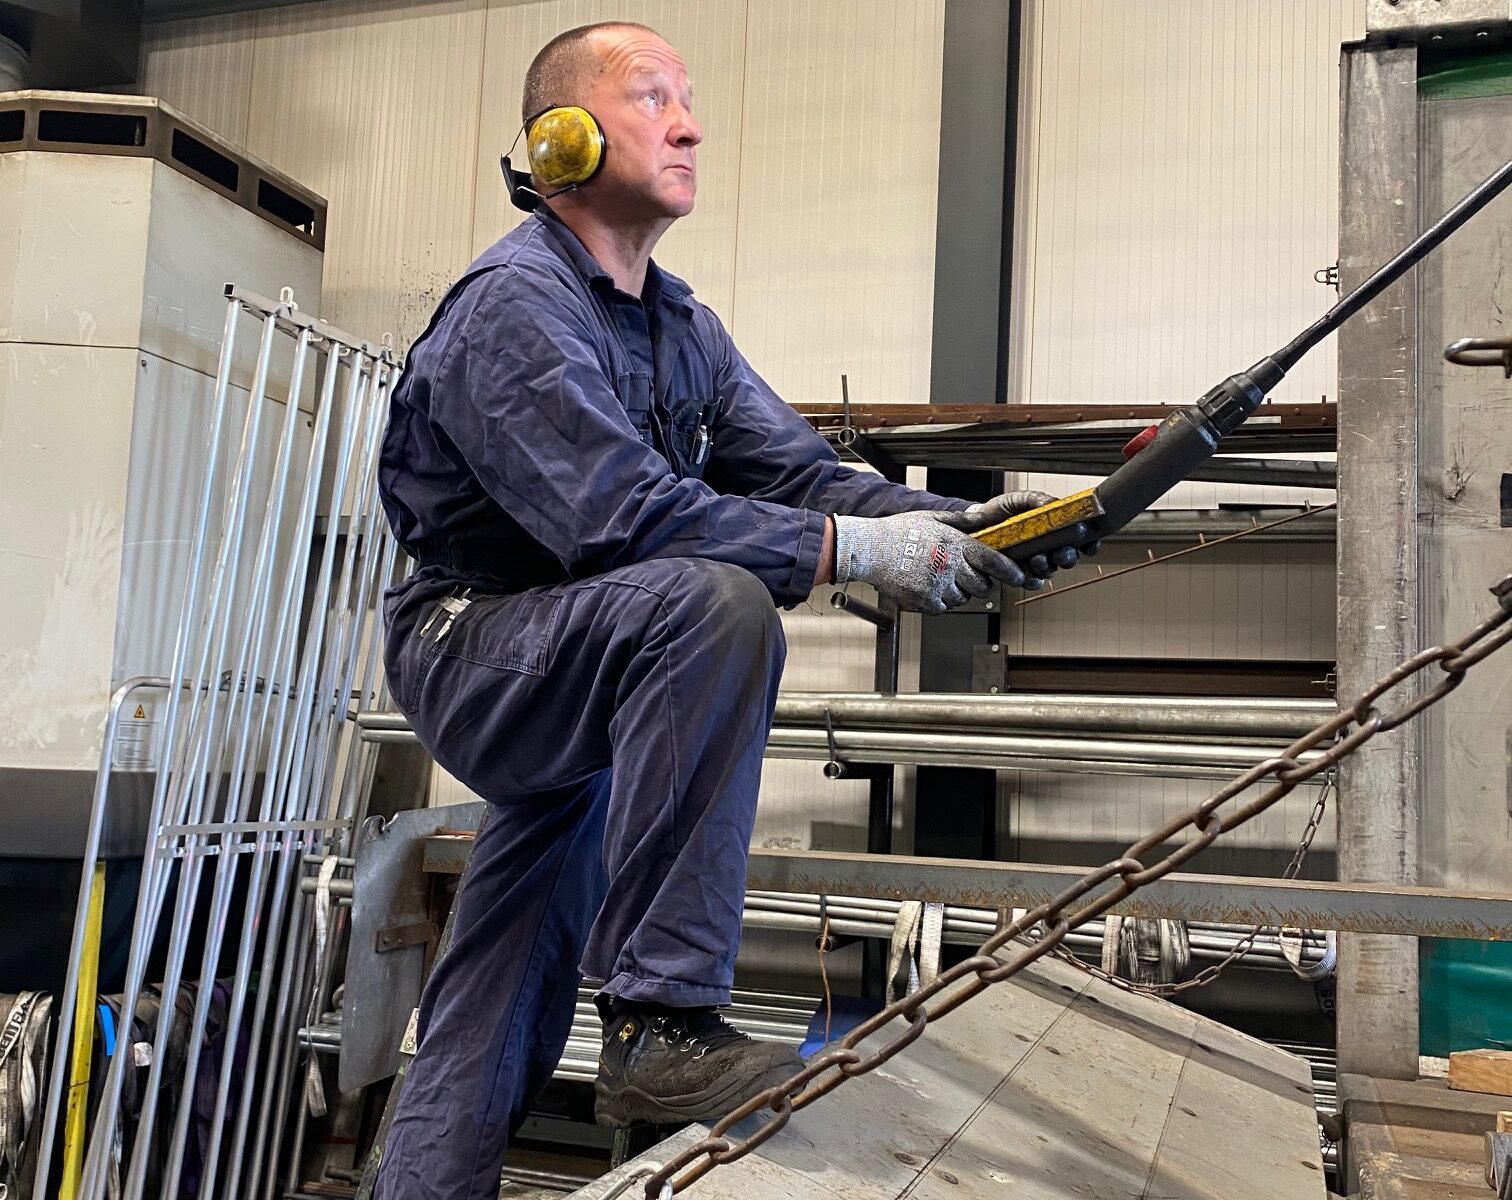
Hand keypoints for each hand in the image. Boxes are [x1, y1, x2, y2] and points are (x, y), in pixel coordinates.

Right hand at [832, 511, 1025, 613]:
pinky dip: (939, 601)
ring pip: (963, 599)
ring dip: (958, 593)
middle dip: (979, 584)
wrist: (870, 550)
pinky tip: (927, 586)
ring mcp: (937, 584)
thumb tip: (983, 518)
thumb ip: (961, 521)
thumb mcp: (932, 518)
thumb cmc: (898, 533)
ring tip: (939, 578)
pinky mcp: (924, 600)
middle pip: (982, 586)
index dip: (1010, 571)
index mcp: (955, 543)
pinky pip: (944, 608)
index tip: (1018, 576)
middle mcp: (949, 565)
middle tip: (966, 576)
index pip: (993, 561)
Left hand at [936, 490, 1100, 581]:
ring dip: (1047, 567)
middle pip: (1068, 557)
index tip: (1090, 543)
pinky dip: (1032, 579)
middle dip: (1067, 557)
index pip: (1080, 538)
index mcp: (1055, 528)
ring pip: (1051, 570)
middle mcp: (1049, 547)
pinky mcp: (1019, 572)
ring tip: (1037, 559)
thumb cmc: (1001, 510)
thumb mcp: (1020, 498)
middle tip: (1059, 553)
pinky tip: (1027, 573)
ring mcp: (1035, 561)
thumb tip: (1053, 504)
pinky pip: (1032, 581)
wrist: (976, 521)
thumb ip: (1037, 499)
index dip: (1090, 542)